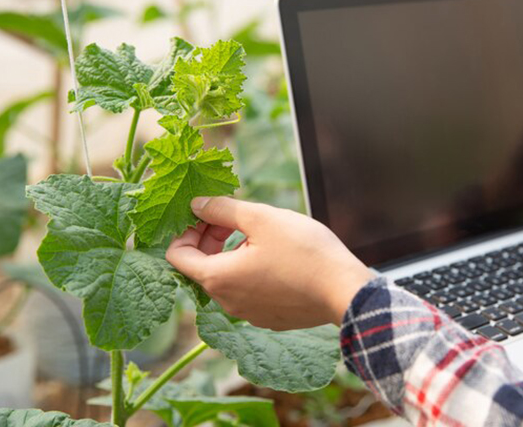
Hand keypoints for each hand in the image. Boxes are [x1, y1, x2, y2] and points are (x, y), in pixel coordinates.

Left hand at [166, 197, 374, 330]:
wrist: (344, 291)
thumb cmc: (303, 252)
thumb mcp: (261, 218)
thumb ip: (222, 209)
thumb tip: (196, 205)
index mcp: (217, 278)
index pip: (178, 255)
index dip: (187, 229)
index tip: (208, 214)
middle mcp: (226, 302)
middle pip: (201, 267)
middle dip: (210, 239)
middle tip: (233, 218)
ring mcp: (248, 314)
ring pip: (226, 279)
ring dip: (232, 254)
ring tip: (260, 235)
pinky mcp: (269, 318)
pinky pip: (248, 292)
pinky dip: (251, 272)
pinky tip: (276, 256)